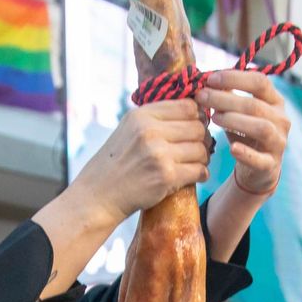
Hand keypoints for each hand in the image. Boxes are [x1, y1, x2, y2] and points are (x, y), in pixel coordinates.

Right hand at [73, 100, 210, 220]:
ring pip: (201, 149)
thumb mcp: (129, 129)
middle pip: (197, 127)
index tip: (196, 126)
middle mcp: (150, 131)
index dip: (198, 116)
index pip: (187, 106)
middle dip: (202, 138)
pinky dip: (202, 173)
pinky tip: (195, 175)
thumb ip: (156, 118)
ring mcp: (159, 154)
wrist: (99, 195)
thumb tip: (195, 109)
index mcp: (142, 115)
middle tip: (198, 147)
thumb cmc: (116, 163)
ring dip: (203, 157)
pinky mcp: (166, 176)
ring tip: (195, 162)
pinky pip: (199, 170)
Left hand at [196, 69, 289, 196]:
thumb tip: (206, 78)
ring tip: (213, 118)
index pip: (260, 82)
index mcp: (275, 101)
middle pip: (255, 105)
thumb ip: (227, 95)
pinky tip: (232, 148)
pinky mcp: (271, 165)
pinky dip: (246, 153)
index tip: (210, 79)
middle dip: (225, 99)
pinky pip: (260, 159)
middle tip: (202, 97)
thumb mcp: (237, 111)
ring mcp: (278, 142)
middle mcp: (281, 119)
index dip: (235, 78)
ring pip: (261, 128)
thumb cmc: (244, 133)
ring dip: (234, 120)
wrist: (257, 169)